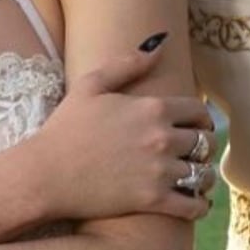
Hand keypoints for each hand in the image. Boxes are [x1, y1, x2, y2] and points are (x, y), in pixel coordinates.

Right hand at [27, 40, 217, 224]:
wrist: (44, 174)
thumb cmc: (64, 129)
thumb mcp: (91, 84)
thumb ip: (128, 62)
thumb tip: (159, 43)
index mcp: (153, 108)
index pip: (199, 111)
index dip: (201, 119)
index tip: (198, 126)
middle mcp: (162, 137)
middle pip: (205, 141)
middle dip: (205, 146)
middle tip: (198, 153)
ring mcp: (159, 170)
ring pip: (203, 173)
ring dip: (204, 176)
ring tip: (198, 179)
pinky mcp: (152, 200)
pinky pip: (192, 206)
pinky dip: (199, 207)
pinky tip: (196, 205)